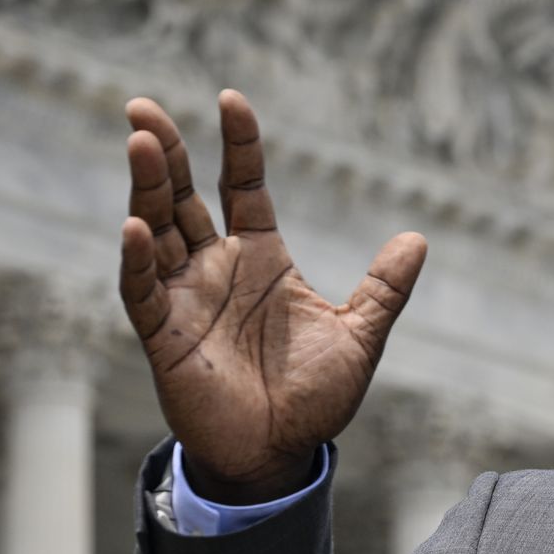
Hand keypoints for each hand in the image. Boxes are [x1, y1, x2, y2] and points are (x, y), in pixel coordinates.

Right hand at [117, 91, 426, 503]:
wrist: (283, 455)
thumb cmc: (315, 398)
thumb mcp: (361, 336)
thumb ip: (385, 288)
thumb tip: (418, 237)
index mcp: (262, 259)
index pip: (244, 186)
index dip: (238, 146)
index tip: (232, 98)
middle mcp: (217, 269)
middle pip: (184, 197)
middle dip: (167, 152)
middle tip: (143, 106)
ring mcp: (187, 299)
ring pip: (156, 230)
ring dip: (147, 188)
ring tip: (141, 143)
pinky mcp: (165, 337)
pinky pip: (143, 292)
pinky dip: (137, 260)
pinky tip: (135, 227)